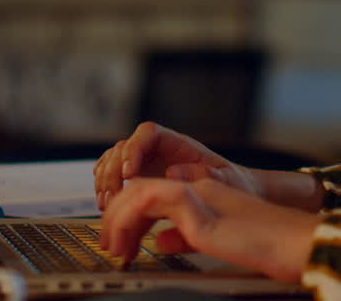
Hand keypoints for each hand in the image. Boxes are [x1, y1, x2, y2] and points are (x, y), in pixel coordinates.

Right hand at [93, 122, 261, 210]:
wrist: (235, 196)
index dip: (134, 149)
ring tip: (108, 204)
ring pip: (114, 162)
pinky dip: (106, 190)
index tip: (130, 172)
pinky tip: (107, 206)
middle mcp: (158, 151)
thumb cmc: (232, 184)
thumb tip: (174, 171)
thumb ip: (206, 175)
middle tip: (114, 195)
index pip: (148, 133)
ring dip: (105, 181)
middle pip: (124, 148)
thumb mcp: (227, 179)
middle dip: (114, 170)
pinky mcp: (141, 182)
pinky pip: (115, 179)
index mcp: (178, 144)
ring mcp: (147, 165)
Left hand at [100, 177, 320, 282]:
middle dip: (118, 216)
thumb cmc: (268, 246)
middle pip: (144, 188)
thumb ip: (189, 235)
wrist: (292, 243)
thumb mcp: (218, 242)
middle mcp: (200, 188)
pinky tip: (122, 239)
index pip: (157, 195)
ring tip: (111, 246)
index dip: (132, 217)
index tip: (121, 244)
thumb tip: (162, 240)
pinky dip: (128, 217)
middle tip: (107, 245)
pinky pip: (149, 200)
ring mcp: (199, 193)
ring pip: (141, 189)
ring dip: (118, 217)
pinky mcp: (198, 206)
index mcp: (205, 195)